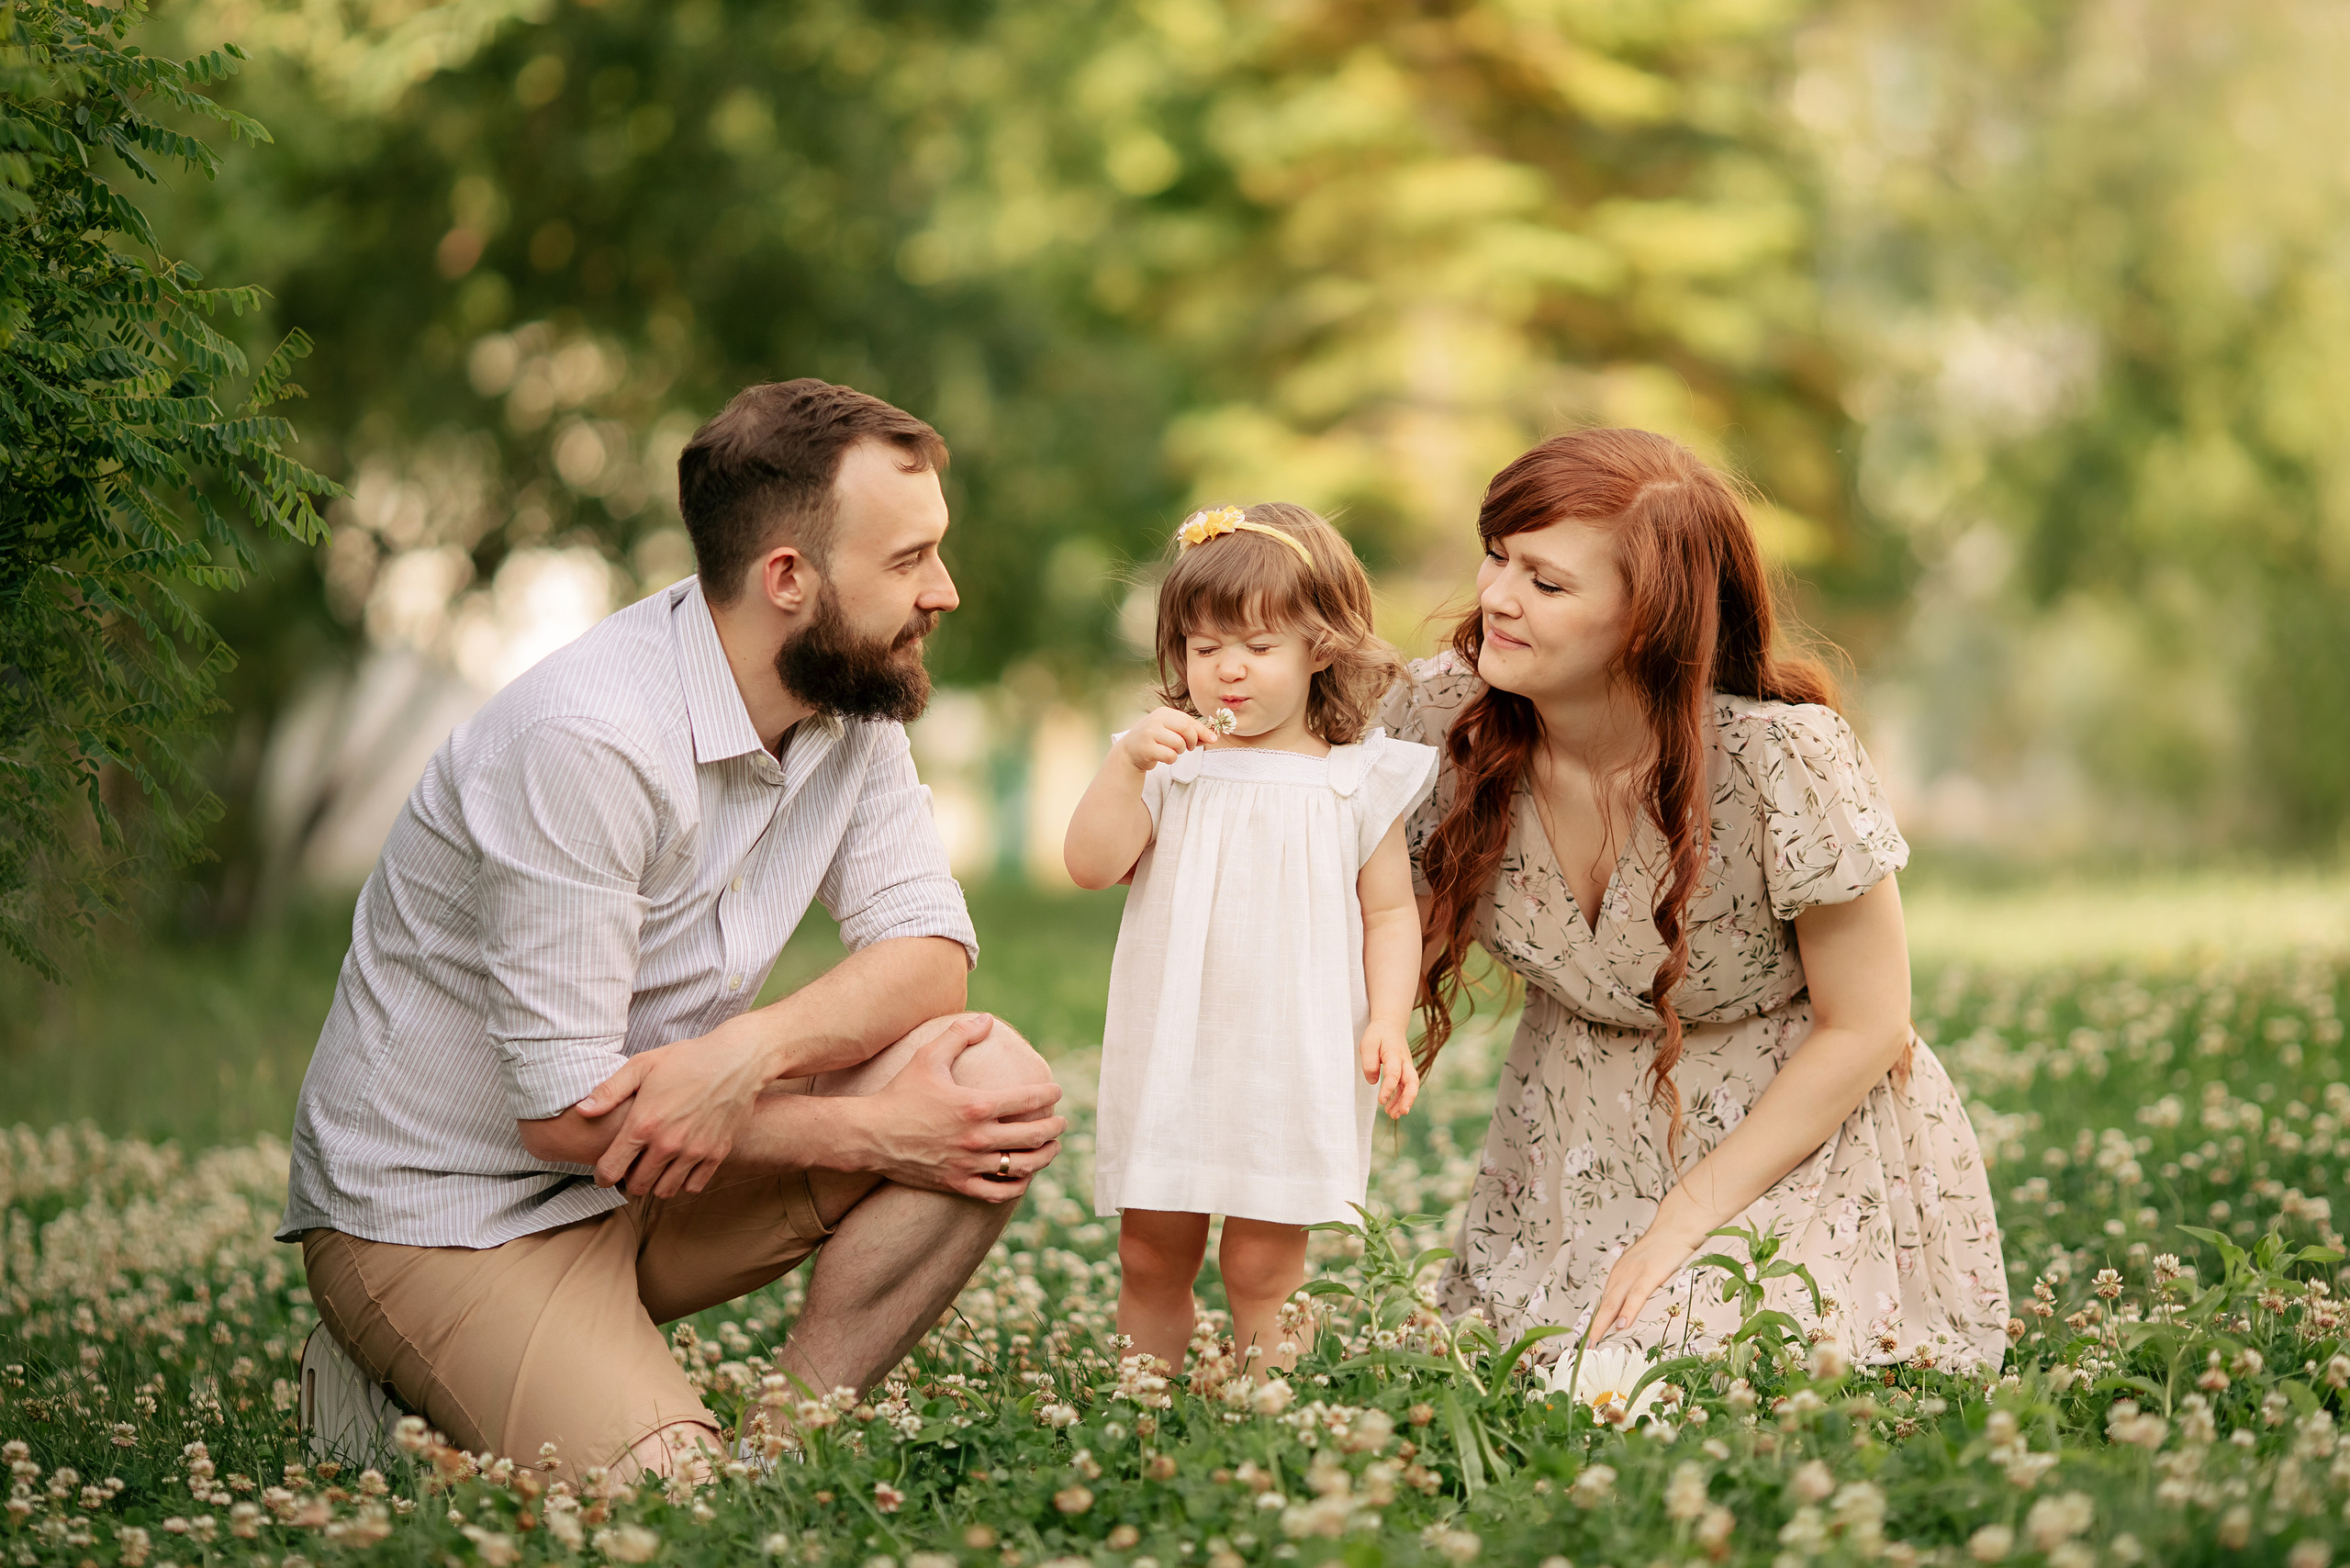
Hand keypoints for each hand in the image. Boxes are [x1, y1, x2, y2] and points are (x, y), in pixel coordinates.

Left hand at [578, 1020, 774, 1197]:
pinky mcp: (716, 1154)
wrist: (737, 1059)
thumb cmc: (687, 1058)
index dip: (602, 1176)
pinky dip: (684, 1181)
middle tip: (632, 1166)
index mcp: (643, 1124)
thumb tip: (582, 1111)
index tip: (605, 1172)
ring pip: (665, 1190)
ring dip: (656, 1183)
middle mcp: (667, 1144)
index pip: (611, 1169)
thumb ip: (609, 1091)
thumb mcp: (643, 1065)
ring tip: (656, 1167)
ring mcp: (694, 1151)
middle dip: (629, 1180)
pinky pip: (694, 1186)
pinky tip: (681, 1165)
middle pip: (637, 1186)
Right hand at [849, 1016, 1069, 1200]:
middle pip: (1032, 1136)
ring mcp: (968, 1164)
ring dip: (1044, 1157)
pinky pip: (998, 1193)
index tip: (1057, 1092)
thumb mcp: (927, 1057)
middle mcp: (976, 1137)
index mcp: (975, 1105)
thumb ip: (959, 1034)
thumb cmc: (899, 1093)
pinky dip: (1017, 1186)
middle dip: (1054, 1128)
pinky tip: (1024, 1176)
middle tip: (1061, 1122)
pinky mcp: (957, 1185)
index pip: (1027, 1100)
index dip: (1048, 1095)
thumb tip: (987, 1019)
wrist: (869, 1135)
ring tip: (1052, 1149)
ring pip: (1021, 1167)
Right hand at [1116, 706, 1217, 771]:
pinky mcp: (1146, 748)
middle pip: (1185, 729)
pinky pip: (1170, 755)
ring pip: (1178, 743)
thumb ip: (1190, 732)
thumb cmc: (1155, 740)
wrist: (1130, 751)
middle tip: (1189, 748)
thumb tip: (1212, 737)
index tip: (1212, 739)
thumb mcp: (1171, 731)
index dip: (1202, 730)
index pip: (1188, 720)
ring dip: (1180, 751)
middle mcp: (1155, 720)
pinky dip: (1171, 759)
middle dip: (1192, 741)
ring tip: (1172, 751)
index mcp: (1163, 712)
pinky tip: (1163, 757)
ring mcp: (1149, 733)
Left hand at [1357, 1020, 1419, 1117]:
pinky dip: (1400, 1099)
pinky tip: (1391, 1110)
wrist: (1390, 1026)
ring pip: (1410, 1087)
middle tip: (1401, 1112)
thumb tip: (1373, 1081)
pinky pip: (1406, 1087)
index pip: (1394, 1073)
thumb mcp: (1368, 1044)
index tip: (1381, 1101)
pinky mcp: (1405, 1072)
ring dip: (1403, 1102)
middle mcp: (1405, 1062)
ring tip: (1393, 1116)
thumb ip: (1369, 1063)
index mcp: (1395, 1054)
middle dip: (1408, 1098)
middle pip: (1412, 1081)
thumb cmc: (1378, 1035)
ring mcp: (1407, 1067)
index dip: (1388, 1088)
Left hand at [1585, 1211, 1712, 1342]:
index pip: (1604, 1301)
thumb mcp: (1643, 1267)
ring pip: (1615, 1302)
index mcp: (1619, 1274)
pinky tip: (1622, 1324)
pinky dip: (1628, 1310)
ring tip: (1595, 1341)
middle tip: (1584, 1346)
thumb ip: (1635, 1284)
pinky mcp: (1650, 1273)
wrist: (1676, 1226)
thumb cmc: (1662, 1250)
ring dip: (1604, 1323)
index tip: (1586, 1338)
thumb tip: (1631, 1307)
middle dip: (1594, 1327)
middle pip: (1604, 1304)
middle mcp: (1621, 1273)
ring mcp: (1634, 1273)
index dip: (1596, 1320)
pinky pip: (1637, 1295)